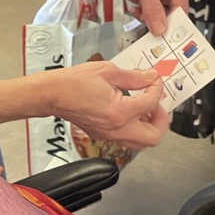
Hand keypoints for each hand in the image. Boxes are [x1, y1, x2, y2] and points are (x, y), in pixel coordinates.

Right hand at [39, 62, 169, 149]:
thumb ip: (135, 77)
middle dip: (162, 120)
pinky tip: (132, 111)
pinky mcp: (103, 135)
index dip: (157, 89)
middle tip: (158, 104)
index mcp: (119, 112)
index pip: (151, 104)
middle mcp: (116, 128)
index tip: (155, 81)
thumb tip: (150, 77)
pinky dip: (136, 127)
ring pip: (141, 142)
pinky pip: (128, 138)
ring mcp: (109, 135)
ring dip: (150, 126)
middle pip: (153, 137)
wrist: (53, 94)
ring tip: (147, 109)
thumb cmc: (73, 83)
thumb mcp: (109, 71)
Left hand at [111, 0, 190, 35]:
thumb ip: (152, 9)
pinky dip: (144, 16)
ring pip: (163, 17)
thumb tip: (160, 28)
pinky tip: (137, 9)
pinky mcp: (155, 0)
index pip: (182, 7)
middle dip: (159, 21)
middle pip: (173, 14)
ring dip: (150, 18)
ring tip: (139, 11)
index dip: (173, 22)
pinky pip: (154, 16)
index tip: (164, 34)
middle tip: (149, 25)